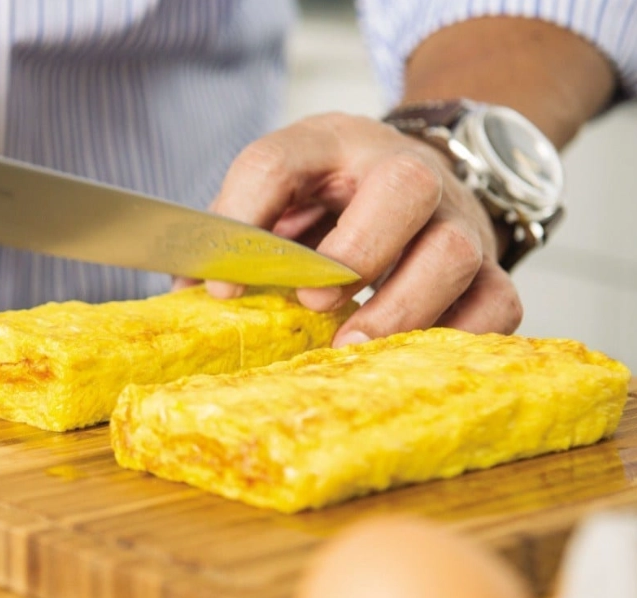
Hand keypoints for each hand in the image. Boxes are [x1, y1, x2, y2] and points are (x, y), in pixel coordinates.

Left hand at [206, 113, 521, 346]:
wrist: (415, 178)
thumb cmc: (333, 195)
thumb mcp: (280, 191)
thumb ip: (239, 230)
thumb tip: (192, 292)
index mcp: (333, 144)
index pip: (280, 161)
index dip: (245, 217)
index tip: (222, 287)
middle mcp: (407, 171)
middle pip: (406, 187)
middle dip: (359, 250)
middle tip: (313, 300)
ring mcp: (457, 219)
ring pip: (456, 252)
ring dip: (401, 307)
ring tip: (349, 348)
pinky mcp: (490, 268)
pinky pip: (498, 303)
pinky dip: (459, 336)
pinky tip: (409, 359)